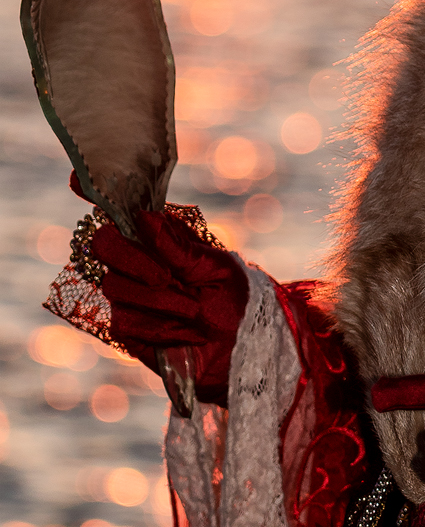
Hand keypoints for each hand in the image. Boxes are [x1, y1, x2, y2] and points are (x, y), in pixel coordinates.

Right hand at [90, 207, 247, 407]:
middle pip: (101, 244)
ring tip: (194, 310)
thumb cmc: (235, 298)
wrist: (245, 349)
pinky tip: (185, 332)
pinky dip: (159, 327)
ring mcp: (128, 294)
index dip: (92, 188)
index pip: (118, 209)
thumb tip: (144, 217)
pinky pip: (124, 322)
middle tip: (168, 277)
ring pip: (115, 286)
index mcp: (158, 235)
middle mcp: (136, 260)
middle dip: (134, 260)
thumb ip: (177, 245)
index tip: (77, 176)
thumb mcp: (215, 266)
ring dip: (160, 301)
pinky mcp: (127, 330)